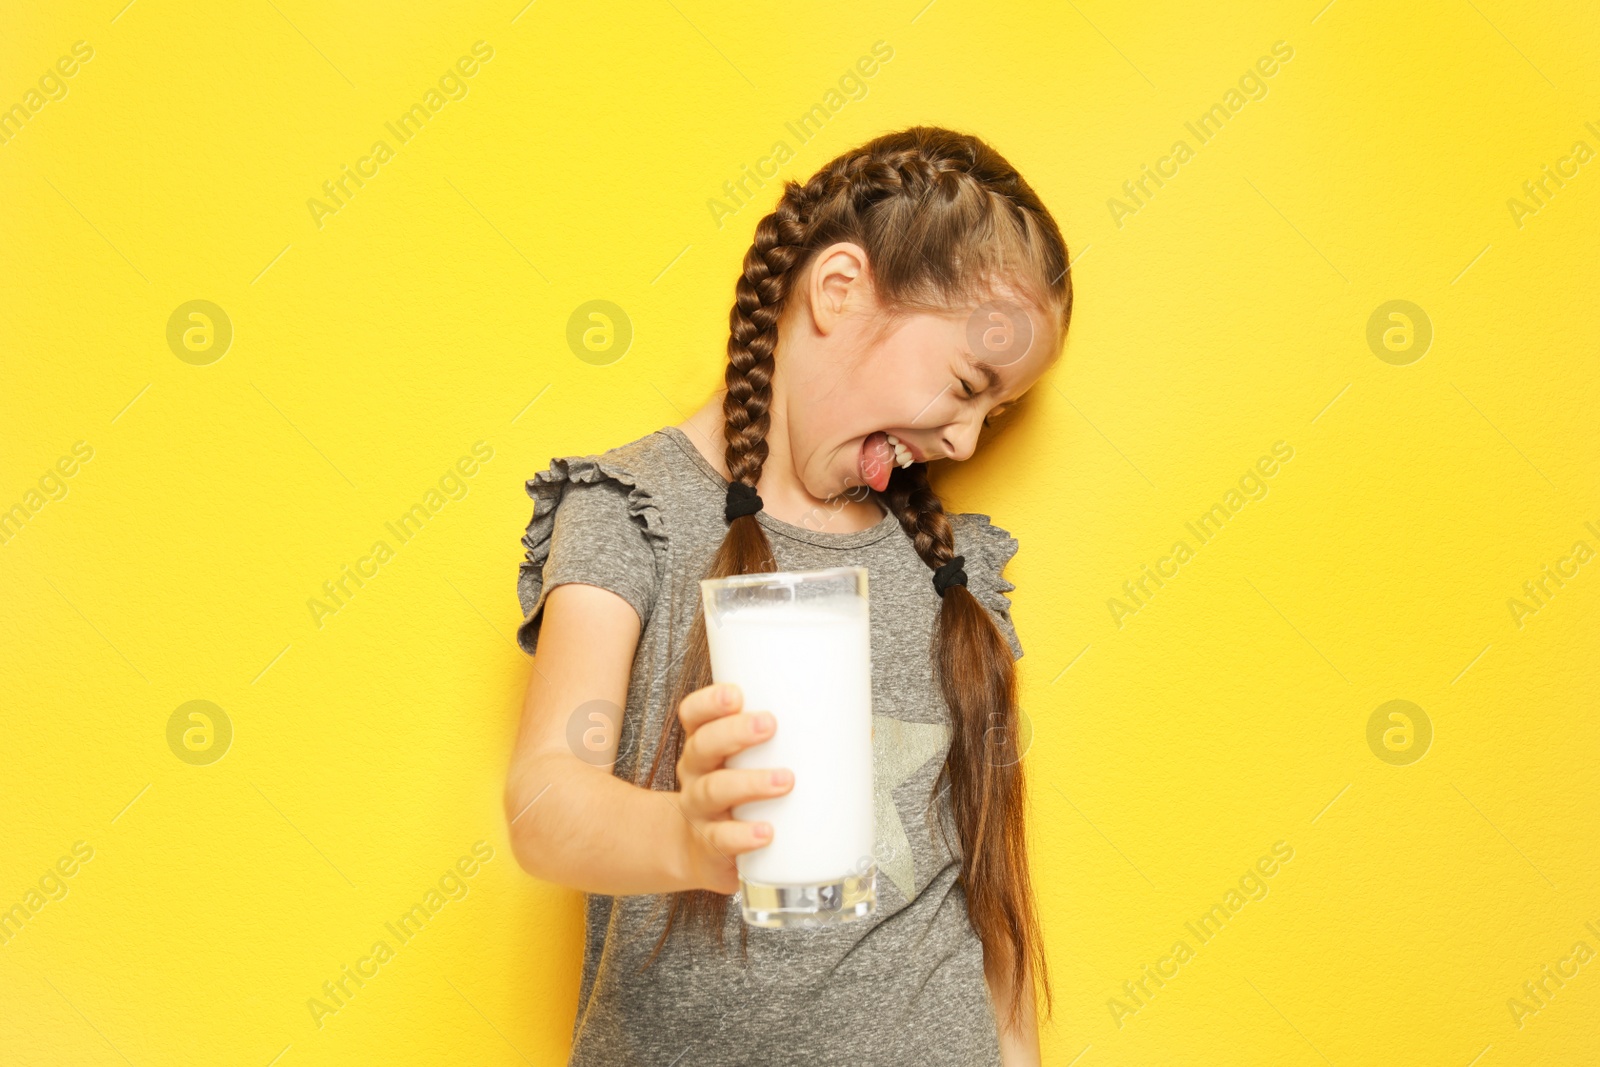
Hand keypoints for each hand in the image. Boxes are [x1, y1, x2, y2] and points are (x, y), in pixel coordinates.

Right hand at [671, 682, 793, 893]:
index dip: (710, 702)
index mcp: (708, 746)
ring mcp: (699, 811)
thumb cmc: (740, 798)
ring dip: (750, 783)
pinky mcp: (710, 846)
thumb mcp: (755, 766)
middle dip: (735, 732)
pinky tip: (766, 832)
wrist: (703, 852)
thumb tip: (861, 731)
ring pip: (714, 790)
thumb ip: (799, 747)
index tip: (736, 694)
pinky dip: (743, 836)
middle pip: (703, 746)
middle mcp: (697, 774)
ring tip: (785, 780)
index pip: (695, 715)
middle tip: (769, 725)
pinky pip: (722, 840)